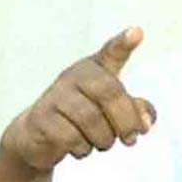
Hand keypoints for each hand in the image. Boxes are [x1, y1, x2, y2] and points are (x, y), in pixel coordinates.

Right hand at [0, 27, 156, 172]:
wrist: (36, 137)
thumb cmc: (83, 117)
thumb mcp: (112, 111)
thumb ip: (136, 111)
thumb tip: (145, 122)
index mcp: (96, 69)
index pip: (111, 52)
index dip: (123, 43)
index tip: (137, 33)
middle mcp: (74, 76)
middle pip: (110, 93)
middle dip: (126, 120)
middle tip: (131, 139)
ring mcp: (55, 95)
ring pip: (91, 119)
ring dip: (104, 139)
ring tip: (102, 143)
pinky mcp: (40, 118)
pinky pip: (70, 137)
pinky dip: (82, 148)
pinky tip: (80, 148)